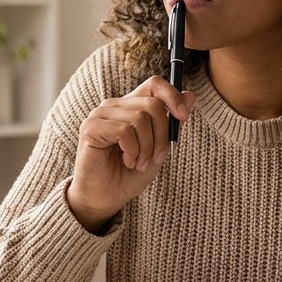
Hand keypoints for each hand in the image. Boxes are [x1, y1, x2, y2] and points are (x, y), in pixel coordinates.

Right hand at [65, 76, 194, 231]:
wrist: (106, 197)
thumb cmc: (129, 174)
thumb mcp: (158, 148)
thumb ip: (171, 122)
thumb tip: (191, 95)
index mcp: (131, 106)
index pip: (154, 84)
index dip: (172, 95)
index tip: (184, 117)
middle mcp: (114, 105)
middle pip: (152, 104)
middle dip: (162, 135)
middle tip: (156, 158)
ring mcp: (100, 114)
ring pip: (140, 118)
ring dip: (147, 147)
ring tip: (140, 163)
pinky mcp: (91, 127)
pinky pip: (123, 130)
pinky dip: (133, 150)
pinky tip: (128, 161)